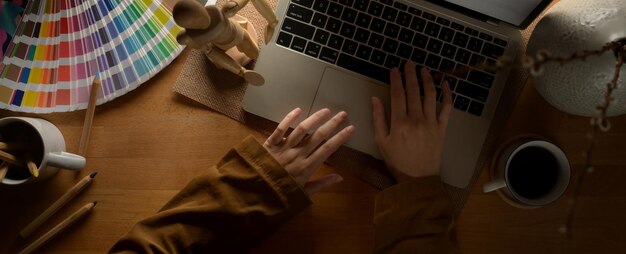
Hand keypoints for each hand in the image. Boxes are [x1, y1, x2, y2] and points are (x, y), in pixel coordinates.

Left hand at [264, 108, 354, 194]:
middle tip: (344, 114)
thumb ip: (321, 184)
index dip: (341, 138)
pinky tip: (298, 109)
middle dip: (332, 124)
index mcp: (307, 167)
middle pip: (318, 136)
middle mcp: (297, 154)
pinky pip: (280, 129)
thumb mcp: (303, 193)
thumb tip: (340, 177)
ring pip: (302, 129)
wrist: (255, 193)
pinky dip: (288, 118)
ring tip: (326, 110)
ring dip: (315, 118)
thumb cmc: (280, 194)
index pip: (328, 149)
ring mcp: (284, 147)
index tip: (351, 128)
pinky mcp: (270, 143)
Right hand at [372, 62, 452, 182]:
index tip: (394, 69)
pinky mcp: (442, 128)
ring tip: (424, 70)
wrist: (418, 179)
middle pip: (414, 91)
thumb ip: (378, 119)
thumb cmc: (397, 161)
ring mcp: (431, 122)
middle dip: (411, 74)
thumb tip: (375, 99)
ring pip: (430, 95)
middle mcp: (416, 119)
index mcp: (399, 122)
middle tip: (410, 63)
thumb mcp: (381, 142)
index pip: (397, 94)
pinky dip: (447, 95)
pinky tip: (446, 85)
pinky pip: (447, 108)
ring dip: (427, 80)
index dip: (396, 79)